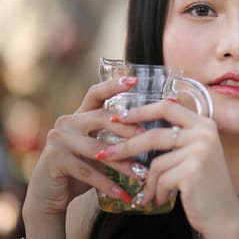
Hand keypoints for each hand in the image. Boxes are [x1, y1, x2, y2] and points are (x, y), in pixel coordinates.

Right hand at [23, 77, 142, 216]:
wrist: (50, 194)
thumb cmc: (82, 168)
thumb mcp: (99, 149)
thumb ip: (116, 138)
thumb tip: (152, 132)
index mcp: (80, 116)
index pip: (96, 94)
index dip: (114, 85)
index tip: (134, 79)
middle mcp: (67, 122)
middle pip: (102, 118)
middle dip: (128, 128)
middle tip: (148, 138)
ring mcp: (58, 140)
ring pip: (98, 149)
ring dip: (123, 164)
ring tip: (142, 174)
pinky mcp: (54, 160)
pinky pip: (88, 171)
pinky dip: (108, 184)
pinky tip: (124, 194)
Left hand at [96, 99, 238, 235]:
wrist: (224, 214)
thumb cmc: (205, 185)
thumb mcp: (195, 153)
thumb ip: (177, 138)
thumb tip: (140, 127)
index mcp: (204, 124)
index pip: (167, 107)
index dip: (141, 110)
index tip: (119, 117)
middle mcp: (205, 133)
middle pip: (155, 134)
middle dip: (127, 146)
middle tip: (106, 154)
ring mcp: (200, 151)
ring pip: (156, 163)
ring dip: (148, 182)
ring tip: (150, 193)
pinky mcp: (193, 171)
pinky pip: (161, 179)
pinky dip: (157, 192)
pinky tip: (162, 199)